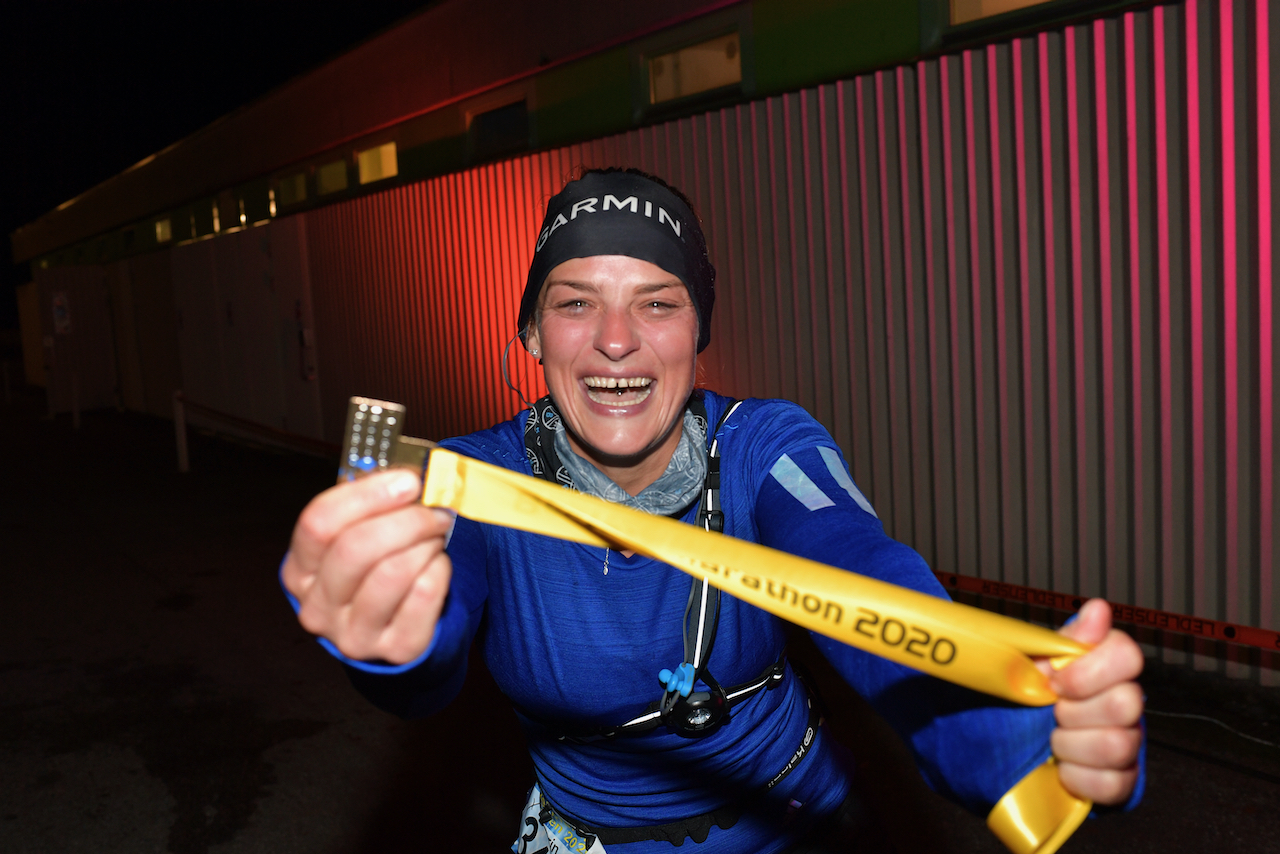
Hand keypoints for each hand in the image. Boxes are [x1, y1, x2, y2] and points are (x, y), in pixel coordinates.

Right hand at [282, 469, 453, 664]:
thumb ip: (369, 508)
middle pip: (355, 549)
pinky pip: (423, 595)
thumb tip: (404, 477)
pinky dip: (439, 570)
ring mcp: (353, 635)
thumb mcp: (357, 539)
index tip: (407, 480)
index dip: (366, 495)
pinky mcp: (395, 650)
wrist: (396, 629)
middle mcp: (318, 608)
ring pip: (392, 573)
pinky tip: (438, 564)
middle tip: (434, 508)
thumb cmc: (376, 571)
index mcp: (300, 571)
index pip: (318, 523)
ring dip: (424, 543)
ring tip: (436, 535)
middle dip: (405, 519)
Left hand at [1043, 599, 1144, 804]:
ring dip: (1070, 745)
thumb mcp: (1034, 663)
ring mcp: (1129, 742)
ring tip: (1051, 740)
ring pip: (1117, 745)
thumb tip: (1099, 608)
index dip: (1087, 671)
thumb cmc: (1027, 697)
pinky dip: (1076, 777)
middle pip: (1126, 703)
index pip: (1128, 655)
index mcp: (1106, 667)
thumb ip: (1065, 640)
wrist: (1010, 745)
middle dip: (1074, 711)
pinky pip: (1110, 784)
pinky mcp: (1122, 780)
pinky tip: (1060, 767)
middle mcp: (1127, 702)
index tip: (1054, 680)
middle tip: (1051, 712)